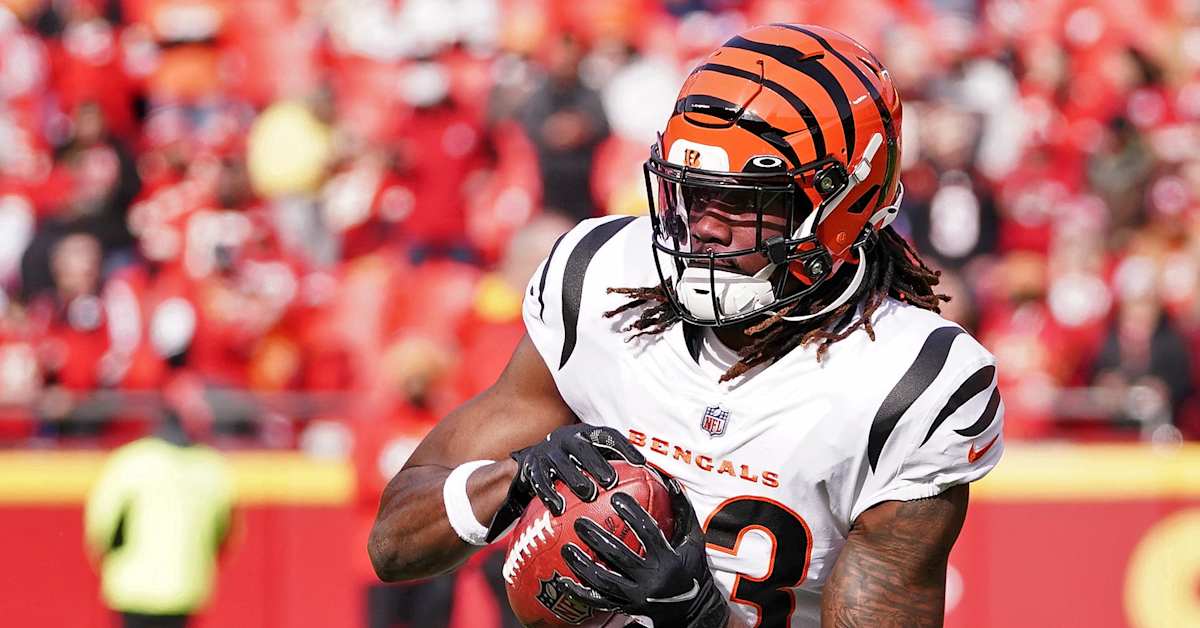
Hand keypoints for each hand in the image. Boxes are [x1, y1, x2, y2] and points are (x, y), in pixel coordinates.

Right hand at [485, 424, 644, 541]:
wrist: (532, 459)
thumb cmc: (573, 461)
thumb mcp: (592, 456)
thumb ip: (616, 464)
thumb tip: (652, 482)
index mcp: (585, 433)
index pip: (608, 435)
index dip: (625, 447)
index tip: (641, 463)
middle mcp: (566, 438)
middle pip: (583, 448)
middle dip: (597, 463)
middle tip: (610, 481)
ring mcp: (548, 451)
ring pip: (561, 463)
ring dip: (575, 478)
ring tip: (588, 495)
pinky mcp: (532, 466)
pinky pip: (540, 480)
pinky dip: (549, 494)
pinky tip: (559, 508)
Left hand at [557, 474, 729, 627]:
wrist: (693, 611)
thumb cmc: (693, 569)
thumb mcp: (694, 541)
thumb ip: (683, 512)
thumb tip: (670, 481)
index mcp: (668, 560)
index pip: (648, 533)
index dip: (633, 514)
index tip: (616, 497)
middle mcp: (652, 580)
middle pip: (620, 557)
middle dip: (597, 539)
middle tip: (579, 522)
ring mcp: (637, 597)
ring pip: (605, 581)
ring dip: (583, 566)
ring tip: (566, 548)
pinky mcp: (626, 609)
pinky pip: (598, 602)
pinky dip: (579, 592)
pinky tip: (561, 581)